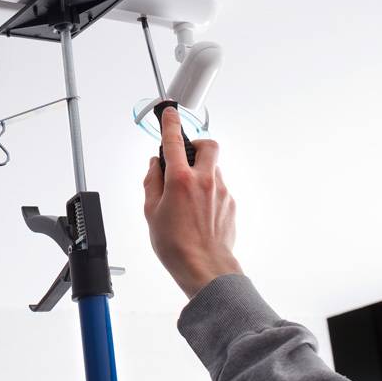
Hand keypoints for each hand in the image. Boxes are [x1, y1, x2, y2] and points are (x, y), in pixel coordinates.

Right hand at [142, 106, 241, 297]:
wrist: (204, 267)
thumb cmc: (176, 245)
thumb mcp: (150, 212)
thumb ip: (151, 183)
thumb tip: (155, 166)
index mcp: (181, 180)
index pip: (174, 140)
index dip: (170, 122)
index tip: (168, 112)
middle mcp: (205, 180)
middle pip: (208, 144)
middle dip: (197, 143)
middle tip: (185, 154)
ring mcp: (222, 191)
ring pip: (214, 168)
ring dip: (201, 172)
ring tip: (187, 196)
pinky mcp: (231, 204)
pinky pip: (219, 187)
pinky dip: (208, 191)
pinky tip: (197, 211)